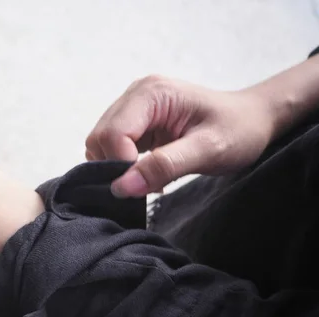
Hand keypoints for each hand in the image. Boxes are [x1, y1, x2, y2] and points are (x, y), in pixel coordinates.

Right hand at [85, 76, 274, 196]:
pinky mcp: (135, 121)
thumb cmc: (238, 130)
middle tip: (148, 183)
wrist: (252, 120)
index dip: (120, 164)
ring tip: (152, 176)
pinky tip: (149, 170)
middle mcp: (136, 94)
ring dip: (118, 167)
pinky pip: (112, 147)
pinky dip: (123, 165)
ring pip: (101, 144)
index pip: (112, 133)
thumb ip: (164, 166)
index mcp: (152, 93)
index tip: (143, 186)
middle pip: (100, 138)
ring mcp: (133, 106)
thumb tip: (122, 187)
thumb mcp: (209, 150)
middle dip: (116, 167)